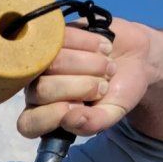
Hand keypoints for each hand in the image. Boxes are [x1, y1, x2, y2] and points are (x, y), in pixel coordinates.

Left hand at [19, 18, 149, 137]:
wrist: (134, 57)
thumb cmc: (118, 90)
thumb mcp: (113, 113)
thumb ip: (93, 124)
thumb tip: (69, 121)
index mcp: (43, 115)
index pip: (28, 123)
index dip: (54, 115)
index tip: (81, 106)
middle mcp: (35, 90)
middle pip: (42, 90)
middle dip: (81, 86)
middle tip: (104, 84)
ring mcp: (41, 62)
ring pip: (51, 62)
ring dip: (88, 64)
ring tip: (106, 66)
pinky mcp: (53, 37)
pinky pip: (61, 38)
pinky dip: (89, 43)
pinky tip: (103, 48)